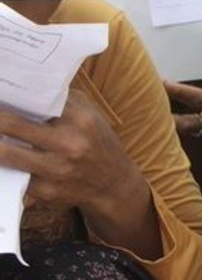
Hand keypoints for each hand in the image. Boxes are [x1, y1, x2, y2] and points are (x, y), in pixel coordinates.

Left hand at [0, 89, 159, 256]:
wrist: (113, 183)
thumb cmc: (97, 141)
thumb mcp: (90, 114)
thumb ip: (62, 100)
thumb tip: (27, 89)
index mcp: (81, 119)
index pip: (36, 102)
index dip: (10, 99)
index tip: (0, 94)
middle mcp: (70, 144)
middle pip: (12, 126)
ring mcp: (57, 170)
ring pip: (6, 154)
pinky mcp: (46, 191)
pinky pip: (14, 176)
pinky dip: (4, 167)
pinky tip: (2, 160)